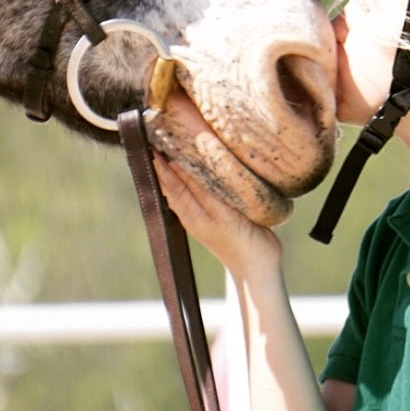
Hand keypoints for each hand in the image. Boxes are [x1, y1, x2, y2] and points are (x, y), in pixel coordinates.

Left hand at [152, 154, 281, 279]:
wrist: (257, 270)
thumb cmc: (243, 243)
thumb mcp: (223, 214)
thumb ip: (203, 190)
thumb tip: (178, 166)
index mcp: (191, 213)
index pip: (171, 183)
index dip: (161, 163)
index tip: (153, 142)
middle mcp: (193, 214)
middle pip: (173, 185)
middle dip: (164, 165)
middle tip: (157, 140)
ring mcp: (203, 217)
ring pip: (183, 190)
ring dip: (176, 172)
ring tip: (169, 152)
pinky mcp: (216, 218)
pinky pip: (196, 196)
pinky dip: (191, 181)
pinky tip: (194, 174)